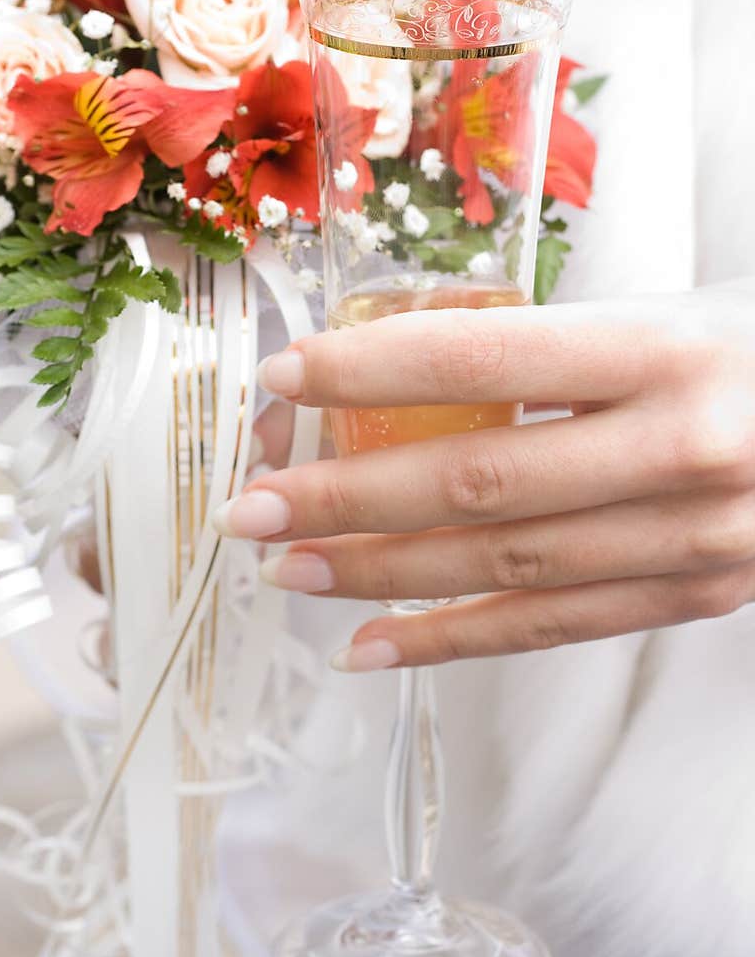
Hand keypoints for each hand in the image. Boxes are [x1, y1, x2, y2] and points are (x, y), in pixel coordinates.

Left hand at [212, 285, 754, 669]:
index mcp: (666, 346)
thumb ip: (548, 344)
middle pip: (482, 479)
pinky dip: (457, 642)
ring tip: (291, 570)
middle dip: (349, 497)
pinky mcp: (699, 593)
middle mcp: (682, 446)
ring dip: (383, 576)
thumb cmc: (752, 344)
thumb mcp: (667, 308)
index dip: (370, 369)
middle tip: (252, 505)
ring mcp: (696, 535)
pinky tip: (375, 648)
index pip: (484, 356)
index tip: (285, 379)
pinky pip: (559, 626)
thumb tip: (394, 367)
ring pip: (509, 567)